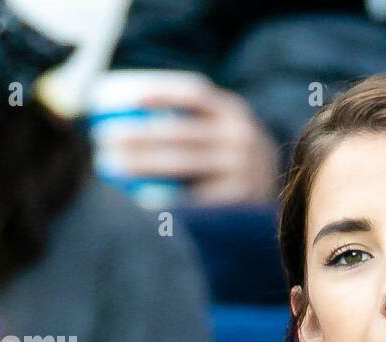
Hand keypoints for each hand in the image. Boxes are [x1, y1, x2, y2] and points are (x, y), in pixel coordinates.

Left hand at [108, 79, 279, 203]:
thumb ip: (193, 126)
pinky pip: (195, 197)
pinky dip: (166, 196)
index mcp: (235, 113)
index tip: (126, 100)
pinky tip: (141, 197)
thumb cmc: (233, 167)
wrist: (282, 204)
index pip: (194, 94)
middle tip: (104, 138)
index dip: (159, 93)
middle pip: (180, 130)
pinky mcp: (241, 199)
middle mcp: (242, 136)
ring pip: (182, 162)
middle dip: (137, 133)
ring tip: (111, 165)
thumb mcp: (224, 138)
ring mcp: (244, 168)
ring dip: (142, 163)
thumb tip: (129, 121)